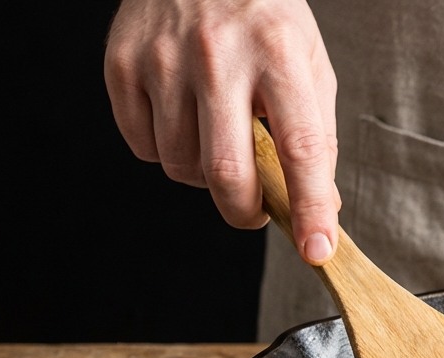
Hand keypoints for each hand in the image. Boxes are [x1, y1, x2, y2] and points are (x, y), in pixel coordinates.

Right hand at [105, 0, 340, 262]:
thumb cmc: (263, 20)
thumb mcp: (309, 63)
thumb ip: (318, 135)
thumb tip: (321, 208)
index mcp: (279, 54)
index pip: (301, 148)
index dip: (310, 207)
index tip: (318, 249)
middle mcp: (218, 57)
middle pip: (226, 173)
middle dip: (245, 213)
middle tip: (257, 212)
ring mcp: (163, 60)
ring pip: (180, 167)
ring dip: (205, 177)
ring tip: (219, 139)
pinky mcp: (122, 65)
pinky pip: (143, 147)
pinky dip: (166, 152)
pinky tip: (184, 119)